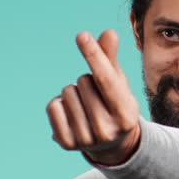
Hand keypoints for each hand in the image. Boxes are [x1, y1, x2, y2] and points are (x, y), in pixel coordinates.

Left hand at [46, 29, 141, 164]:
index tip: (82, 36)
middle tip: (96, 97)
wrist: (111, 145)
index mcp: (126, 115)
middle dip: (87, 81)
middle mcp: (107, 131)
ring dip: (74, 92)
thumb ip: (111, 59)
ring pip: (67, 92)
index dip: (94, 55)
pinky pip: (53, 106)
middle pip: (83, 81)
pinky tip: (72, 114)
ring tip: (85, 106)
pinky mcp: (66, 143)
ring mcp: (86, 140)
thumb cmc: (115, 105)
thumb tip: (108, 33)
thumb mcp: (119, 83)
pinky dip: (59, 104)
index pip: (106, 80)